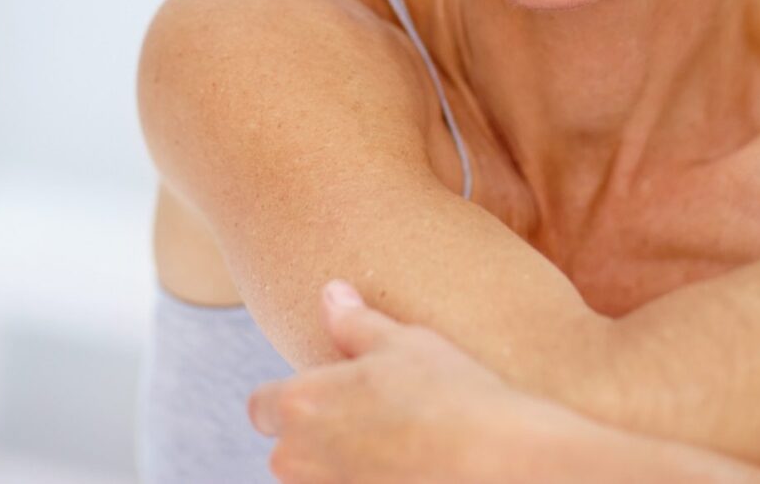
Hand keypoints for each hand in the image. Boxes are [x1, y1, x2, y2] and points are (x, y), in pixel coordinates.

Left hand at [247, 279, 535, 482]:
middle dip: (320, 440)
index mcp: (299, 405)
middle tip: (376, 423)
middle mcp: (298, 461)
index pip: (261, 407)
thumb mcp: (403, 344)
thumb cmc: (449, 396)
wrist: (498, 466)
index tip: (327, 398)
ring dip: (344, 470)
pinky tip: (412, 473)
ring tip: (399, 451)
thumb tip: (331, 293)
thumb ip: (354, 323)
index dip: (288, 400)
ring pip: (319, 481)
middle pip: (289, 452)